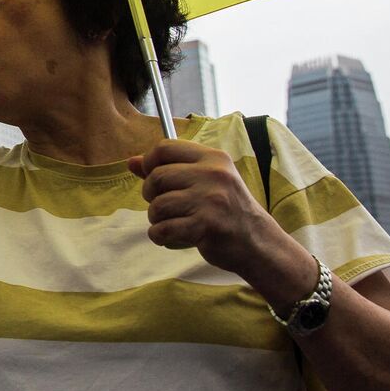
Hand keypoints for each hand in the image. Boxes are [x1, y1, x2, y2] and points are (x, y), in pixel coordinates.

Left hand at [130, 140, 299, 288]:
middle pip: (157, 177)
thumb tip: (132, 161)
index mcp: (213, 158)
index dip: (149, 163)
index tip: (153, 178)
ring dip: (156, 219)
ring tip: (172, 222)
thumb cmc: (226, 210)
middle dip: (151, 195)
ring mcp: (211, 199)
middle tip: (165, 206)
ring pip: (157, 205)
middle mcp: (213, 174)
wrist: (258, 242)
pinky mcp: (207, 225)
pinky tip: (172, 236)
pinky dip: (160, 236)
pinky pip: (163, 229)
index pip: (165, 148)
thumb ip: (169, 169)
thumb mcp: (205, 181)